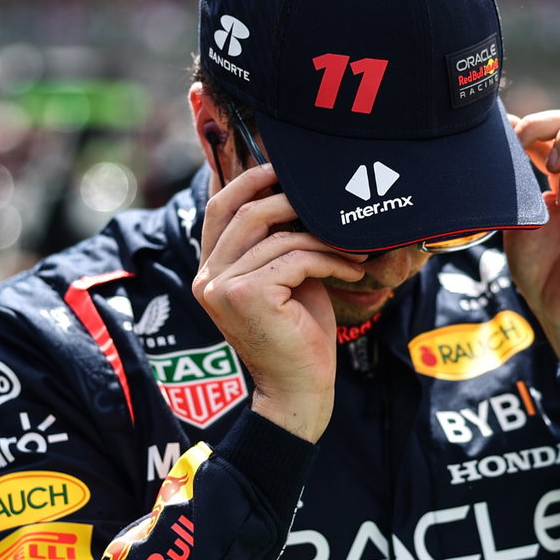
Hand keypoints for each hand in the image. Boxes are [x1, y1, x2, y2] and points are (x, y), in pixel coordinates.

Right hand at [193, 163, 366, 440]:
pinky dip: (329, 260)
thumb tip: (294, 193)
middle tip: (331, 203)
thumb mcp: (285, 280)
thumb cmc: (298, 336)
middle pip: (246, 212)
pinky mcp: (247, 295)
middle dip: (292, 200)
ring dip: (323, 237)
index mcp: (210, 272)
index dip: (248, 180)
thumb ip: (277, 243)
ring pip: (277, 236)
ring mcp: (222, 287)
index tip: (281, 168)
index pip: (218, 208)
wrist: (298, 391)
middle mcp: (207, 278)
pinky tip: (351, 271)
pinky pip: (295, 258)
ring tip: (353, 248)